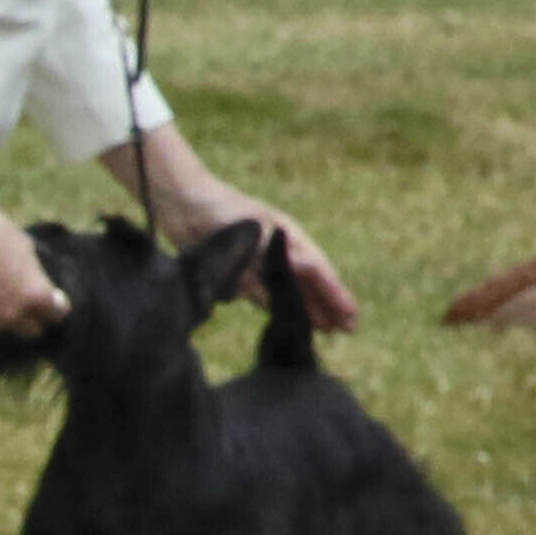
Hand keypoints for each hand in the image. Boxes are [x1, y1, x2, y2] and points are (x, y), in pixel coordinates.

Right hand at [0, 183, 65, 332]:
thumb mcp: (25, 247)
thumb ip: (33, 273)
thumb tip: (33, 279)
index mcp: (34, 295)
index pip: (57, 313)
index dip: (58, 302)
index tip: (56, 294)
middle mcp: (12, 312)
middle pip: (33, 330)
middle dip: (37, 316)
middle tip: (36, 299)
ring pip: (9, 327)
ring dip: (14, 316)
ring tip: (13, 296)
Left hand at [164, 190, 361, 332]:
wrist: (184, 204)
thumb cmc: (224, 210)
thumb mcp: (257, 228)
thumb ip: (280, 250)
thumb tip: (310, 268)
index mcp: (290, 239)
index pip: (319, 273)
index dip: (336, 296)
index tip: (351, 316)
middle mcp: (278, 252)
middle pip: (308, 285)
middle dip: (328, 307)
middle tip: (348, 330)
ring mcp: (257, 262)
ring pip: (287, 292)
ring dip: (305, 310)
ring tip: (324, 329)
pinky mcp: (234, 270)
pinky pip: (260, 293)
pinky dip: (274, 305)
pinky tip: (284, 318)